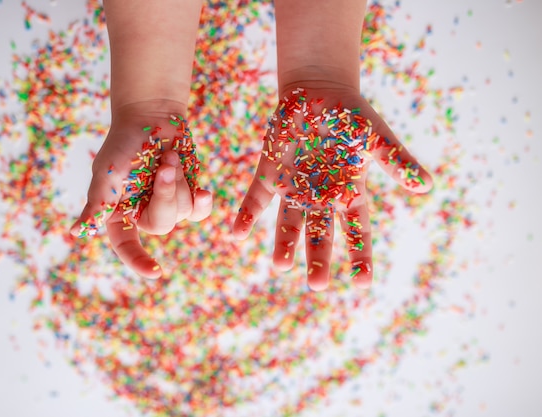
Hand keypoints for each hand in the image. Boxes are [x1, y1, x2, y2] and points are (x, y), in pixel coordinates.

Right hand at [71, 104, 211, 278]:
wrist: (151, 116)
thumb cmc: (123, 143)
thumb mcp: (107, 174)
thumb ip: (97, 204)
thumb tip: (77, 233)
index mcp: (120, 213)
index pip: (127, 245)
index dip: (139, 260)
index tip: (156, 272)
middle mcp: (143, 213)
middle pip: (162, 224)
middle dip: (167, 193)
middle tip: (165, 163)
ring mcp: (167, 204)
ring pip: (183, 211)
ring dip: (179, 180)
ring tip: (170, 156)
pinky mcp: (187, 194)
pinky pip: (200, 210)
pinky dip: (203, 201)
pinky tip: (204, 190)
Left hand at [233, 87, 432, 290]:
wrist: (317, 90)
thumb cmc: (351, 114)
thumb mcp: (376, 137)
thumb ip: (397, 161)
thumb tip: (426, 186)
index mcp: (348, 192)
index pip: (357, 229)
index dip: (360, 255)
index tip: (362, 284)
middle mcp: (320, 197)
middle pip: (321, 234)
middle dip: (318, 258)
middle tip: (317, 285)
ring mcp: (294, 187)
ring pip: (288, 222)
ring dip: (284, 244)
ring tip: (280, 266)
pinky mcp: (271, 173)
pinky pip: (257, 197)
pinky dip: (247, 214)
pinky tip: (236, 234)